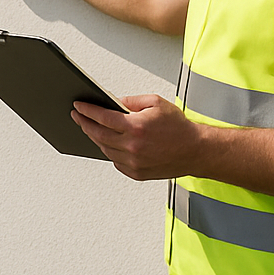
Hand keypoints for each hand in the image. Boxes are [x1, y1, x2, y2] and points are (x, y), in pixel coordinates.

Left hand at [71, 94, 206, 180]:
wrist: (195, 151)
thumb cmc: (179, 127)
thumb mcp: (156, 103)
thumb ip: (132, 101)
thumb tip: (113, 102)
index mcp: (136, 127)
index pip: (102, 117)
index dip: (87, 111)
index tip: (78, 107)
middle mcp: (132, 146)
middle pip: (98, 134)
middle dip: (84, 123)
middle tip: (77, 116)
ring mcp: (133, 162)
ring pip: (105, 149)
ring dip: (96, 138)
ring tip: (91, 128)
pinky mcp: (137, 173)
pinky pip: (115, 161)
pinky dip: (110, 151)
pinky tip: (109, 143)